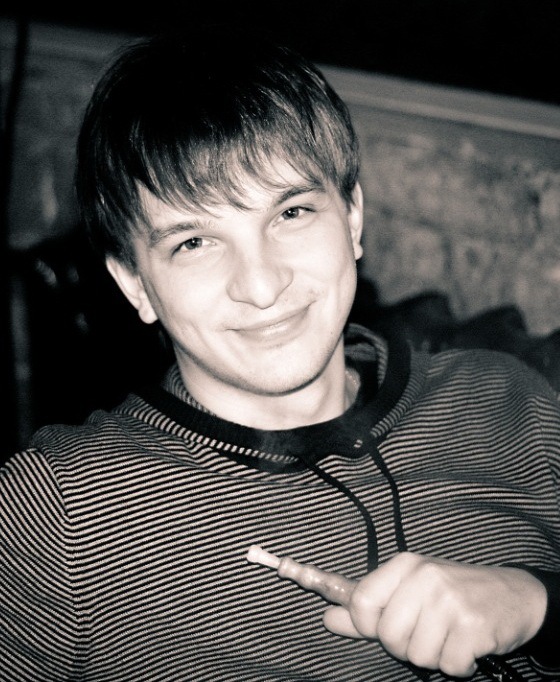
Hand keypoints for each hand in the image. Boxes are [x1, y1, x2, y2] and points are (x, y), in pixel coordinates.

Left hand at [323, 552, 546, 677]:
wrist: (513, 594)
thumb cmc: (453, 594)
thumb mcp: (407, 591)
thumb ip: (366, 607)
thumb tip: (328, 619)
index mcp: (405, 565)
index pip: (362, 600)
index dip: (366, 625)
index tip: (382, 627)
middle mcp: (426, 577)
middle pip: (389, 635)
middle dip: (404, 646)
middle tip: (426, 632)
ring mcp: (451, 601)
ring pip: (417, 655)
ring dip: (433, 656)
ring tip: (448, 635)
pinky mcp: (474, 626)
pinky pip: (447, 666)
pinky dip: (457, 665)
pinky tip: (467, 645)